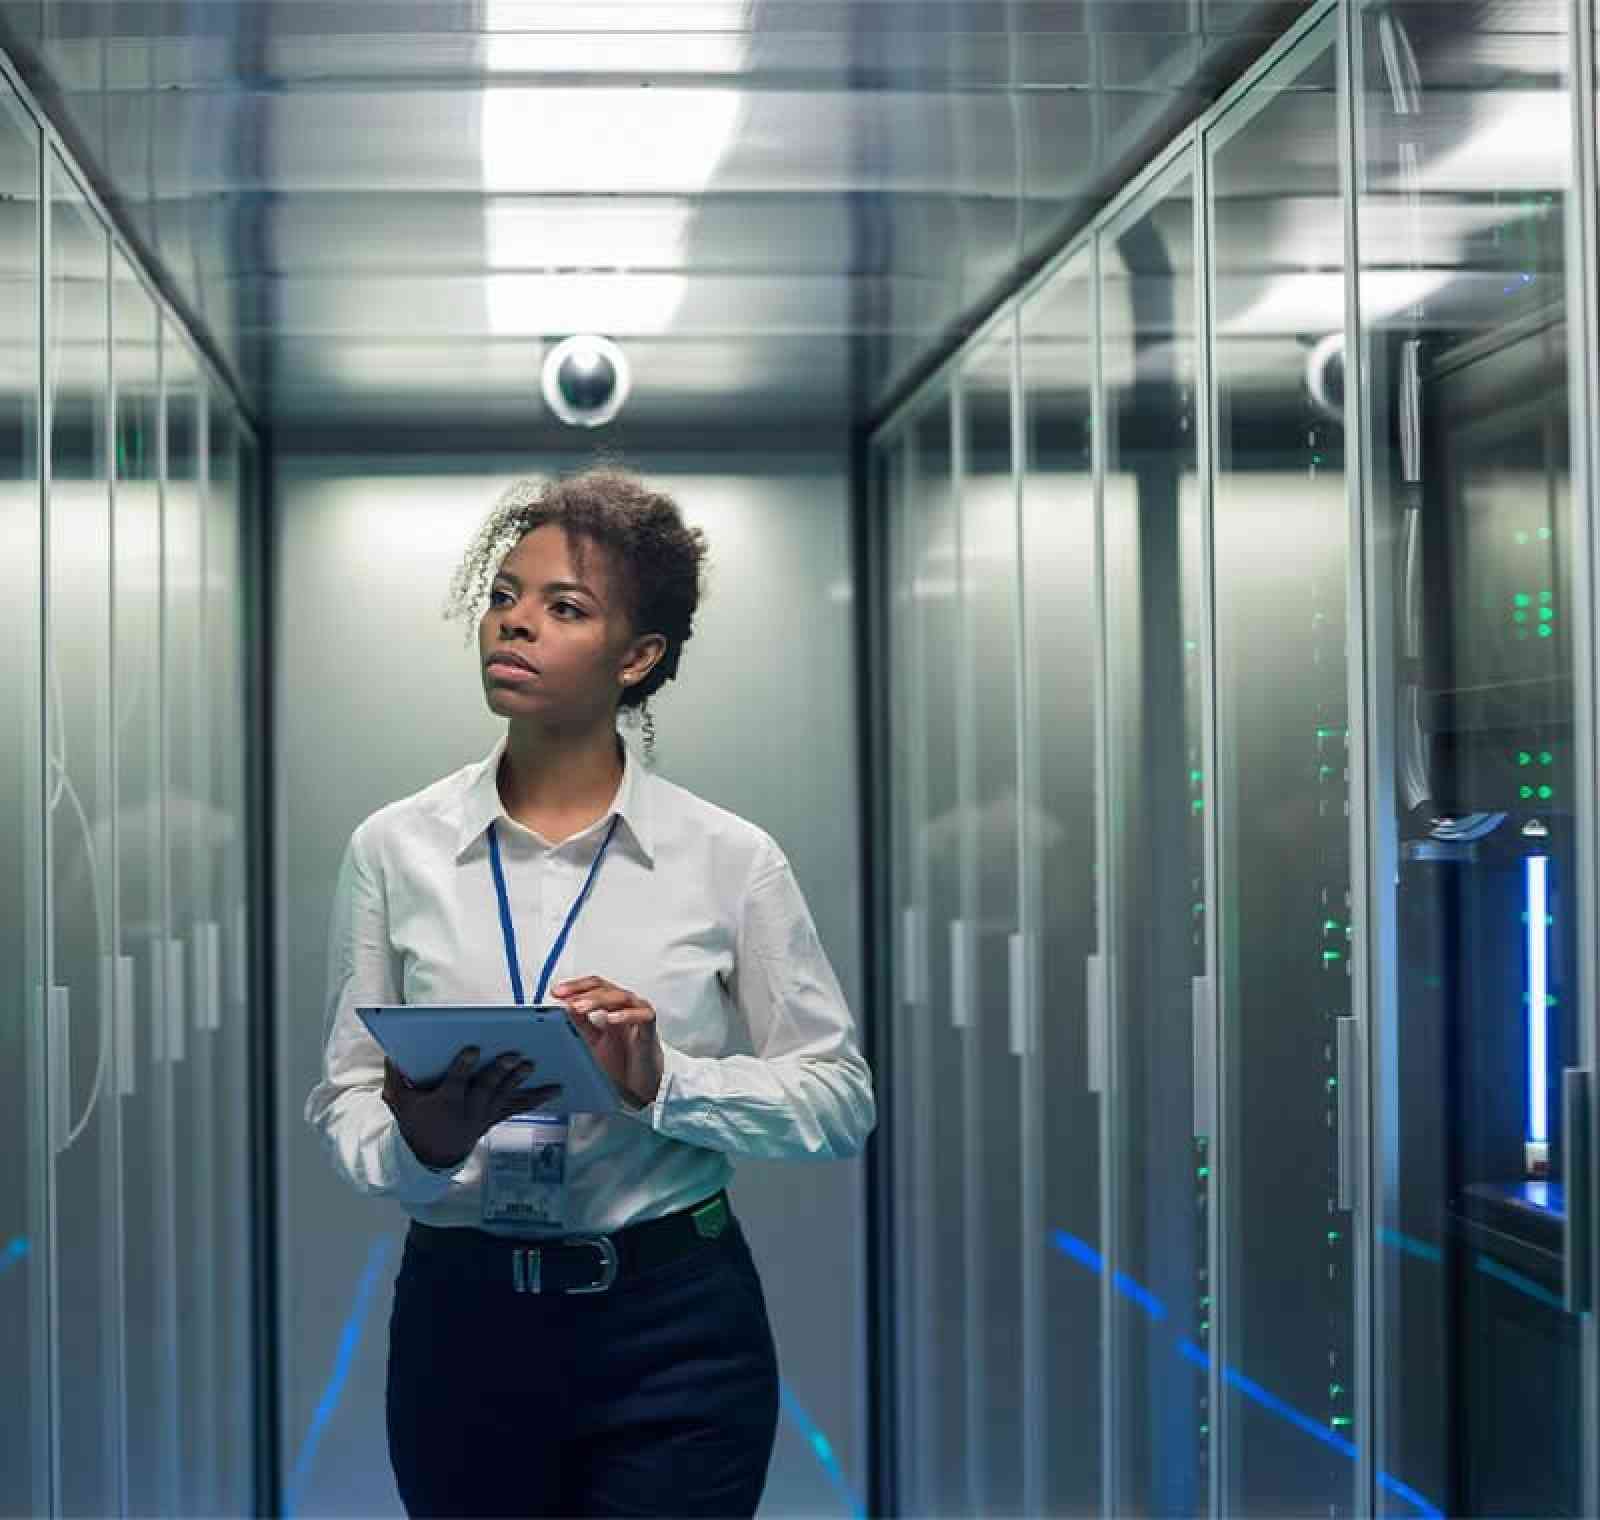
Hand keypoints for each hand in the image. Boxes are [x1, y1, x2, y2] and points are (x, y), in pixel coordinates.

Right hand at [382, 1047, 561, 1169]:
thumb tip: (392, 1055)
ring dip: (519, 1081)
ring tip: (532, 1066)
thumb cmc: (415, 1122)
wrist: (431, 1156)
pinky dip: (537, 1099)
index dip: (463, 1066)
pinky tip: (556, 1089)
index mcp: (445, 1102)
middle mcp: (467, 1110)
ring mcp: (484, 1115)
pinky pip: (518, 1108)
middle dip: (499, 1072)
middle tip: (514, 1055)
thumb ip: (395, 1080)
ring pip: (504, 1097)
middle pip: (485, 1089)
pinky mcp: (495, 1118)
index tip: (472, 1049)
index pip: (455, 1082)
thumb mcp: (399, 1103)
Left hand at [552, 977, 663, 1109]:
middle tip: (566, 999)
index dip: (574, 986)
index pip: (592, 987)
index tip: (556, 992)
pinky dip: (627, 1015)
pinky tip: (611, 1018)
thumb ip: (581, 1023)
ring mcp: (638, 1015)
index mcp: (610, 1006)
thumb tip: (565, 1007)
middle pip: (605, 987)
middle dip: (583, 991)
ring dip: (599, 1000)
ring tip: (580, 1007)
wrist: (638, 1085)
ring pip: (621, 997)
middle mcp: (624, 1006)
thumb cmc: (620, 1061)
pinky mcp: (649, 1029)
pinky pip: (642, 1015)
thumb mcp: (593, 1040)